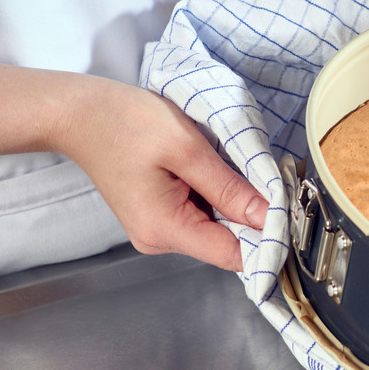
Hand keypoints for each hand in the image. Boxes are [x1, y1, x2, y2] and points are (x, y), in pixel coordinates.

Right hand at [54, 77, 266, 271]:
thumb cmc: (124, 122)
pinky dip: (215, 195)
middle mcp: (159, 239)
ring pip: (216, 227)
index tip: (290, 215)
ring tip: (230, 166)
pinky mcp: (157, 214)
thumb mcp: (187, 149)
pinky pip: (200, 214)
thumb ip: (228, 188)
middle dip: (251, 215)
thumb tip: (266, 215)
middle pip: (227, 242)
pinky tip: (211, 169)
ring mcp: (156, 229)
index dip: (267, 239)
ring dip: (232, 202)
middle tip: (266, 177)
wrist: (78, 112)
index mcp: (165, 229)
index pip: (234, 256)